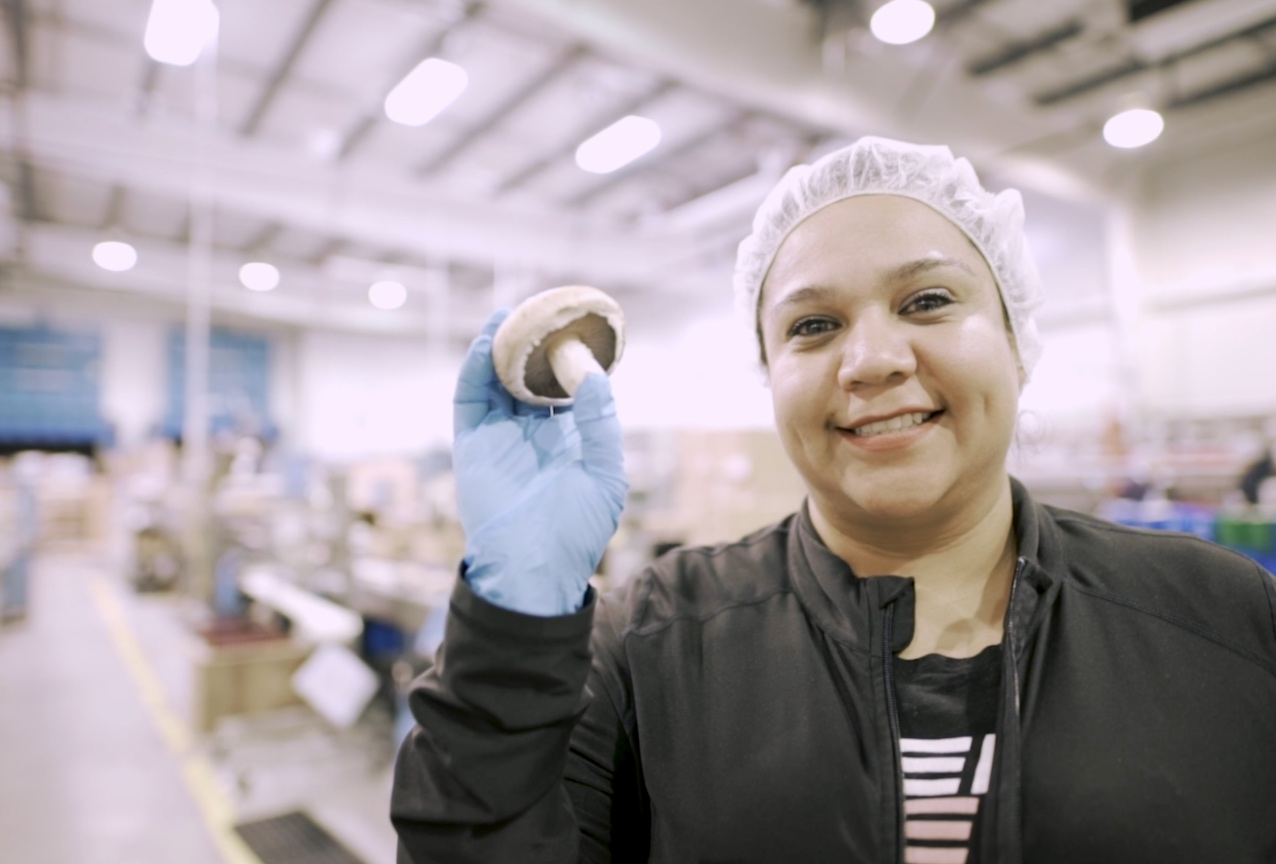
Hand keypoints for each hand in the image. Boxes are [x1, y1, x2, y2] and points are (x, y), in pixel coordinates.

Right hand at [452, 310, 627, 615]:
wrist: (535, 566)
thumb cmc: (578, 529)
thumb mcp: (606, 473)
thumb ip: (601, 422)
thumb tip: (594, 374)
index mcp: (566, 438)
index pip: (564, 387)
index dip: (566, 357)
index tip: (574, 326)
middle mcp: (531, 432)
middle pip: (526, 377)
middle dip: (529, 344)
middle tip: (536, 309)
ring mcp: (499, 436)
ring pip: (495, 381)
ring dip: (498, 348)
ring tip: (506, 314)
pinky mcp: (472, 444)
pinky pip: (469, 399)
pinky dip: (474, 369)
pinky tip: (485, 343)